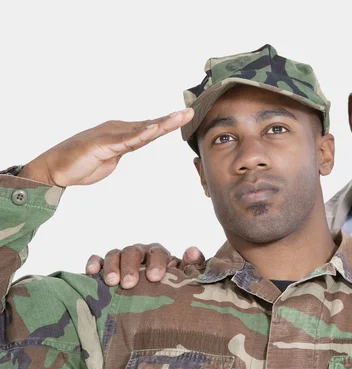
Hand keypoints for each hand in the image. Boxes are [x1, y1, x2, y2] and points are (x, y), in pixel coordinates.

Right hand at [18, 108, 193, 186]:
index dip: (168, 123)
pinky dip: (141, 134)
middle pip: (150, 125)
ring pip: (142, 130)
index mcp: (121, 132)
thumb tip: (136, 144)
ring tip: (179, 117)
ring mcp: (111, 135)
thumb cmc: (81, 163)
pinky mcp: (103, 144)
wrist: (55, 168)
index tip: (185, 117)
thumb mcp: (111, 158)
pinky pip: (126, 140)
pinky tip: (154, 130)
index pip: (150, 128)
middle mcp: (118, 129)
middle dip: (171, 119)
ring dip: (162, 124)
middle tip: (191, 112)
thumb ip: (125, 149)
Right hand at [85, 244, 204, 288]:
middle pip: (133, 252)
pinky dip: (94, 263)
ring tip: (112, 282)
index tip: (156, 277)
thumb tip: (192, 251)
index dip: (157, 263)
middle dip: (131, 267)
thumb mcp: (184, 278)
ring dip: (112, 267)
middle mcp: (139, 253)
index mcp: (158, 254)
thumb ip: (192, 266)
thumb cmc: (170, 288)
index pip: (157, 252)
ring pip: (115, 254)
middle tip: (130, 283)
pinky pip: (97, 259)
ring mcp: (121, 258)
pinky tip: (91, 273)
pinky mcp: (104, 266)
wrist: (155, 298)